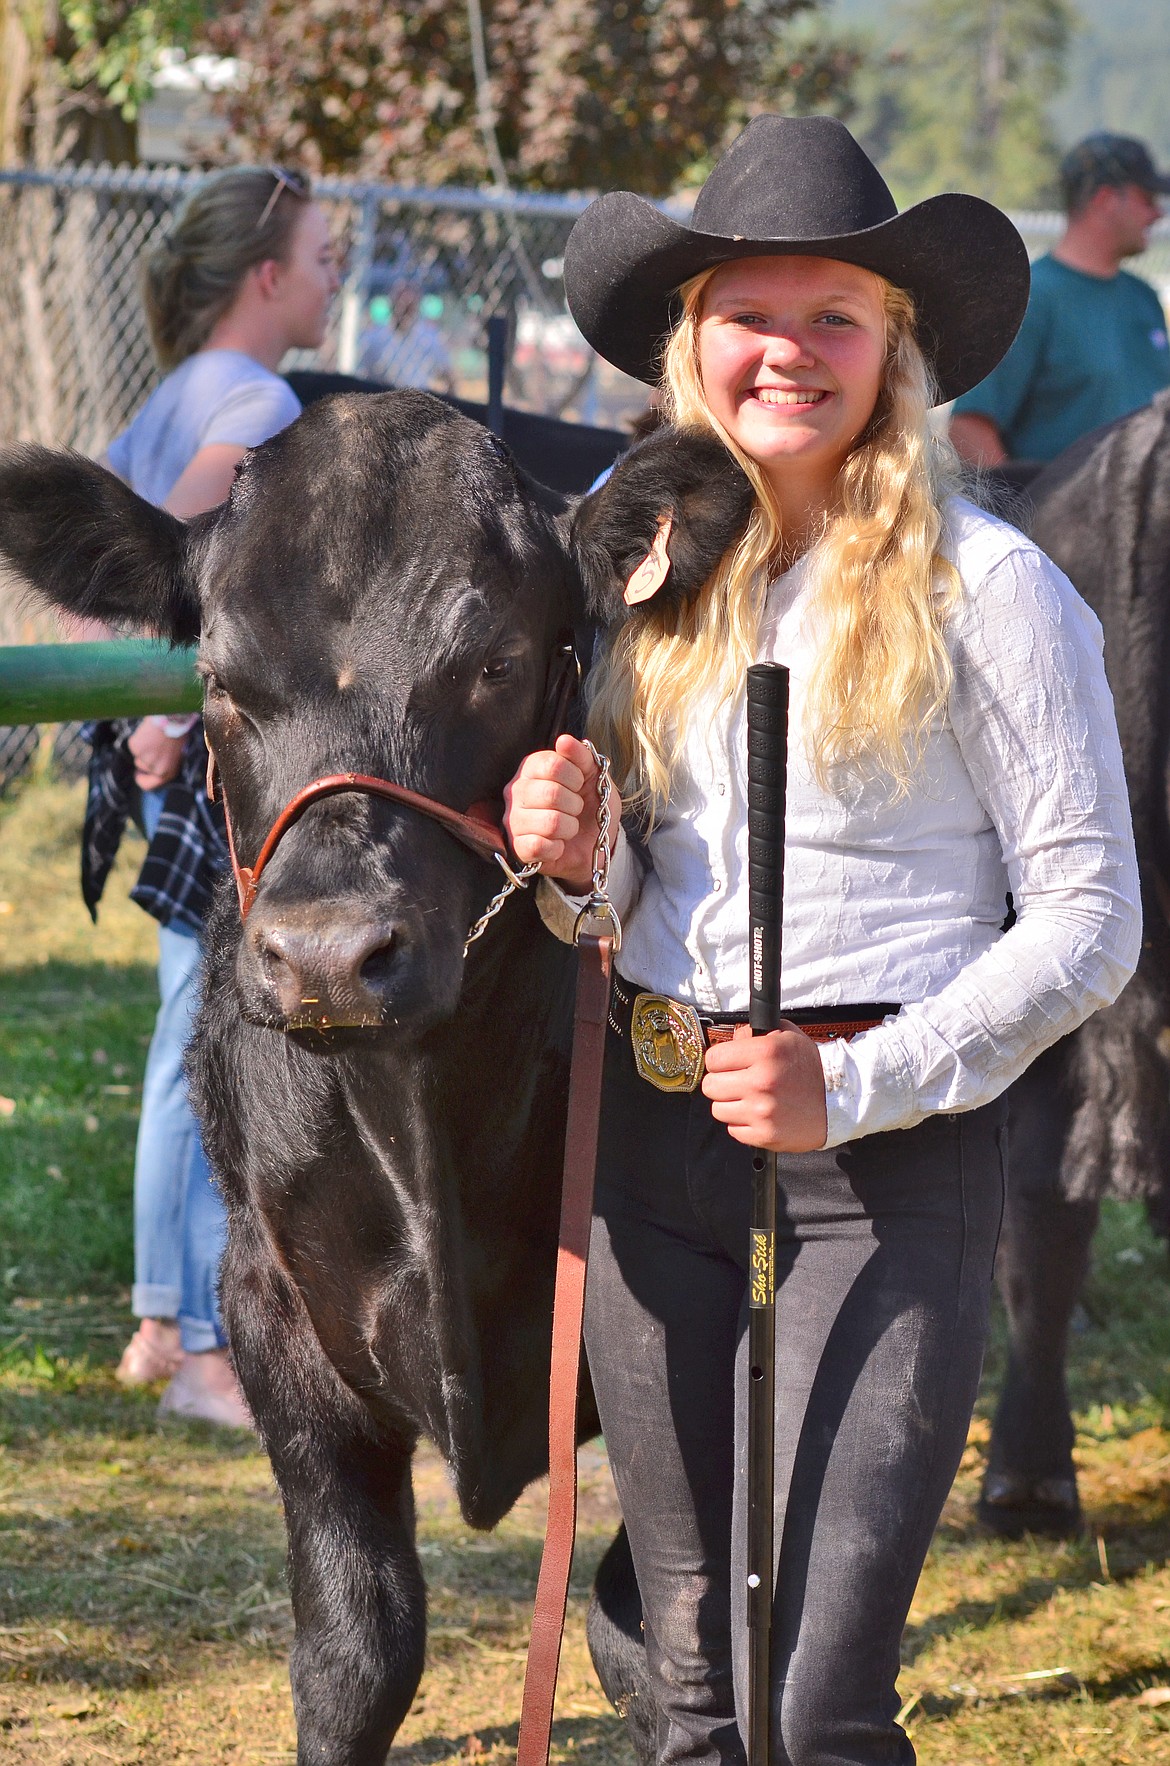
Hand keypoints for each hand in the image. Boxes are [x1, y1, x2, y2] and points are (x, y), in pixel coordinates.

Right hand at [128, 719, 186, 790]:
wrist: (173, 719)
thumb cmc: (177, 734)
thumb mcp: (175, 754)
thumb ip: (164, 763)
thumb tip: (152, 767)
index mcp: (167, 772)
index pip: (148, 785)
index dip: (142, 780)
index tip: (139, 774)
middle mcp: (156, 769)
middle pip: (142, 767)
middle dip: (144, 758)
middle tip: (150, 747)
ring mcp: (145, 759)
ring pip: (138, 755)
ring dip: (143, 748)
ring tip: (154, 737)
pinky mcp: (136, 748)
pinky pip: (134, 745)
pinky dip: (139, 739)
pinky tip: (149, 732)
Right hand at [503, 733, 622, 890]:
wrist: (595, 842)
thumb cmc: (590, 805)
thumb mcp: (594, 776)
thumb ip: (581, 756)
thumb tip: (564, 741)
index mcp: (531, 768)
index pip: (552, 764)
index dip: (575, 777)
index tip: (579, 785)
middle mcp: (515, 791)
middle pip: (551, 794)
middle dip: (575, 805)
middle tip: (575, 809)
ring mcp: (513, 820)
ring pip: (550, 822)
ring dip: (569, 828)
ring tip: (568, 827)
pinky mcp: (517, 848)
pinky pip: (539, 846)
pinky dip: (557, 847)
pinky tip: (558, 844)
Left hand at [701, 1023, 827, 1152]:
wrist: (837, 1102)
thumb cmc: (811, 1070)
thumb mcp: (788, 1037)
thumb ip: (755, 1033)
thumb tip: (730, 1039)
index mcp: (765, 1052)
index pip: (713, 1058)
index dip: (719, 1061)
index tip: (727, 1065)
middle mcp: (761, 1081)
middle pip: (710, 1086)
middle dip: (721, 1083)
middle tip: (737, 1083)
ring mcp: (762, 1111)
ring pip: (718, 1110)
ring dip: (730, 1105)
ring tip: (750, 1100)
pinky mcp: (765, 1134)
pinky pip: (733, 1130)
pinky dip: (743, 1124)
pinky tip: (759, 1115)